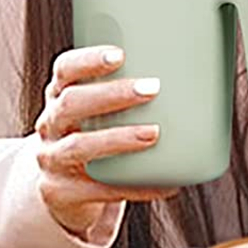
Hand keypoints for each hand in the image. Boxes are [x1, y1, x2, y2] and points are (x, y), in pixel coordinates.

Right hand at [33, 45, 178, 240]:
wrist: (61, 190)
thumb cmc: (92, 138)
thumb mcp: (94, 113)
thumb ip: (126, 96)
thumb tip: (197, 78)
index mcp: (59, 97)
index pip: (64, 70)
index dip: (88, 60)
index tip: (120, 54)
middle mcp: (49, 125)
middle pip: (71, 104)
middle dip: (112, 95)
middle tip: (152, 88)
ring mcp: (53, 160)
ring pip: (79, 147)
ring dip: (119, 138)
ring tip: (154, 133)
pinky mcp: (62, 192)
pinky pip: (99, 190)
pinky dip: (136, 187)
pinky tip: (166, 184)